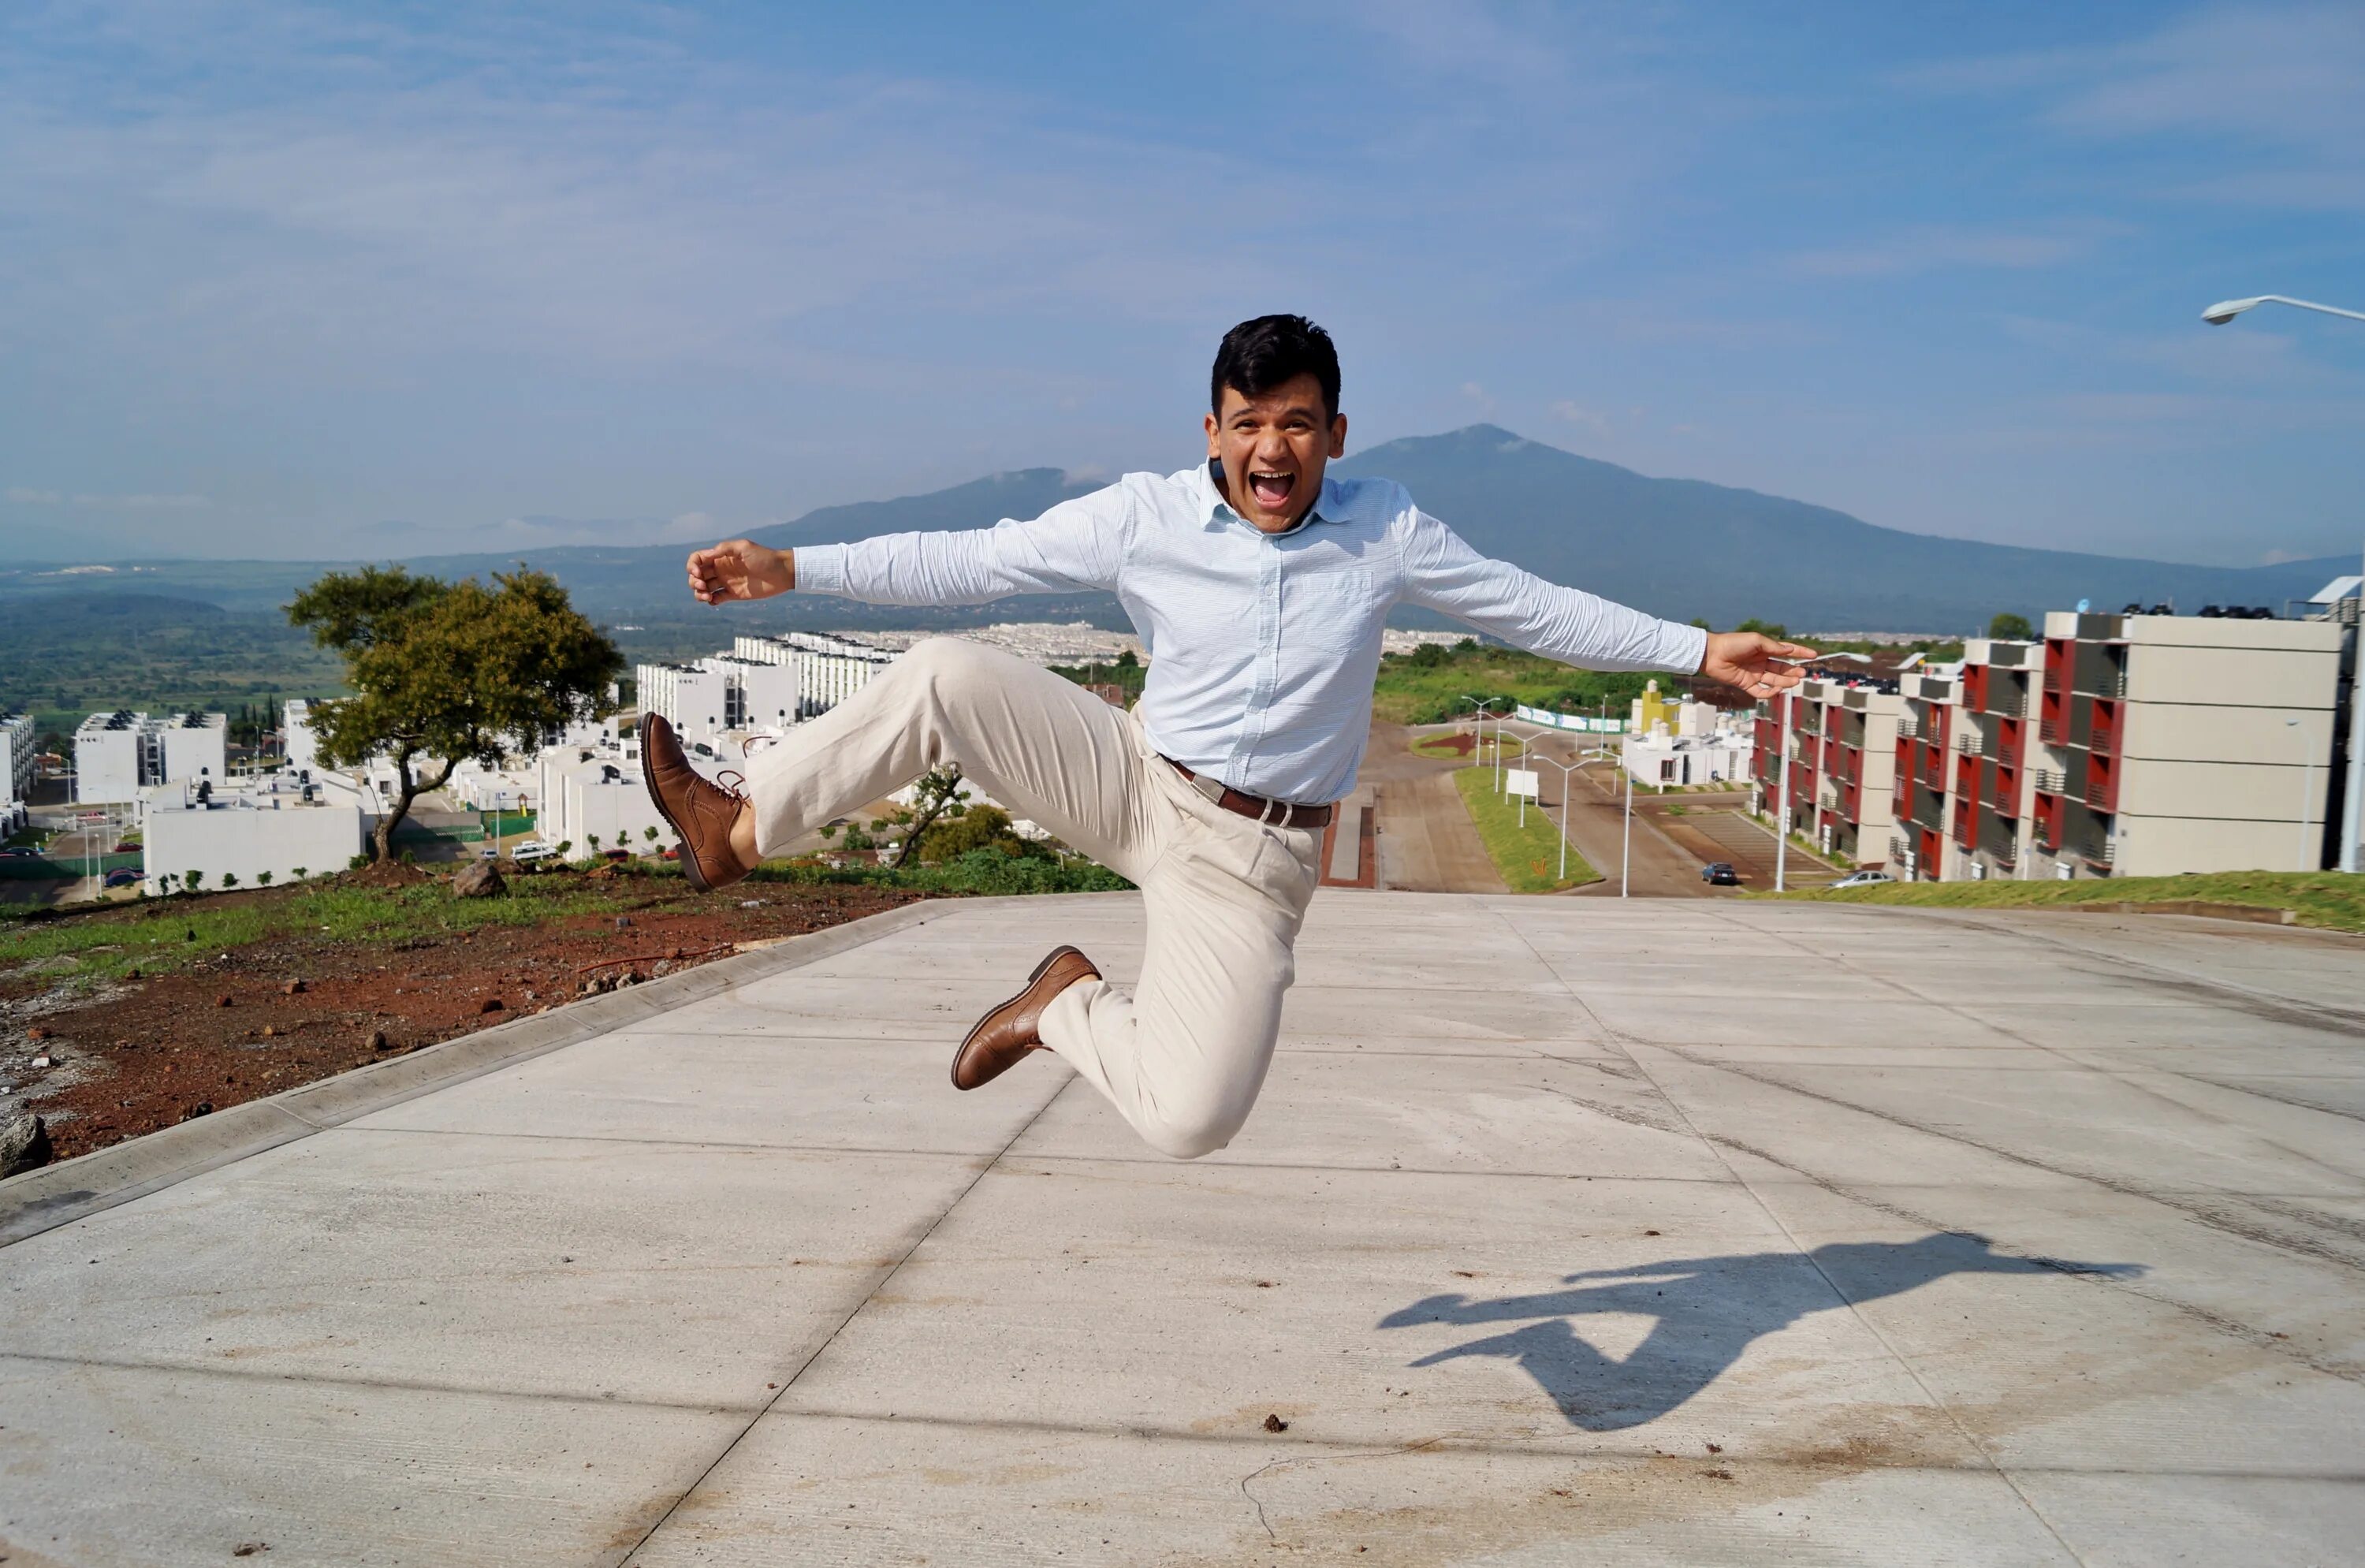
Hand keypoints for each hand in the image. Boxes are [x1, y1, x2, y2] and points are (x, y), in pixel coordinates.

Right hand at [687, 539, 793, 604]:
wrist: (782, 573)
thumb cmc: (765, 557)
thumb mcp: (744, 547)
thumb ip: (724, 549)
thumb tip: (707, 556)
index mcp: (720, 557)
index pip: (697, 559)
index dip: (691, 566)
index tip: (697, 573)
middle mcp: (721, 569)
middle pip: (697, 575)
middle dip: (694, 582)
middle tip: (703, 586)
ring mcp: (726, 582)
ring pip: (703, 589)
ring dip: (699, 594)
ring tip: (707, 597)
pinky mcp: (734, 595)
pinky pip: (716, 599)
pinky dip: (711, 601)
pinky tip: (715, 601)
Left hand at [1699, 631, 1820, 698]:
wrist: (1712, 654)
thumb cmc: (1733, 643)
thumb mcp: (1756, 641)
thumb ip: (1773, 647)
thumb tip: (1790, 651)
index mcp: (1764, 649)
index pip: (1786, 651)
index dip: (1800, 653)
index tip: (1813, 655)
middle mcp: (1761, 661)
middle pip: (1782, 668)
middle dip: (1793, 671)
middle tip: (1803, 674)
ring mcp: (1754, 673)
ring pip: (1774, 680)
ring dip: (1785, 682)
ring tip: (1795, 681)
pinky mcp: (1746, 684)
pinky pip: (1760, 691)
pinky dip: (1770, 693)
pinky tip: (1777, 690)